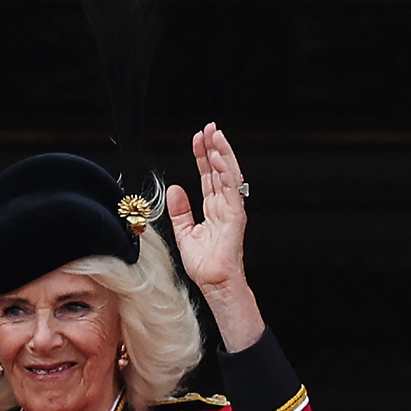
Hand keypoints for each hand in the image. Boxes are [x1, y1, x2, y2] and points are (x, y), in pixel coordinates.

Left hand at [167, 123, 263, 351]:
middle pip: (219, 170)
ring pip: (229, 174)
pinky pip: (231, 188)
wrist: (213, 283)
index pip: (208, 176)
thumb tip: (175, 189)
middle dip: (213, 148)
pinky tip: (218, 156)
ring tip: (215, 135)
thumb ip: (180, 211)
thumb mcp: (184, 232)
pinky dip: (226, 171)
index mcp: (213, 208)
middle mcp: (225, 205)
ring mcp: (232, 209)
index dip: (202, 157)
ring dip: (222, 153)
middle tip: (208, 128)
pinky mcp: (235, 216)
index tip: (197, 139)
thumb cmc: (204, 264)